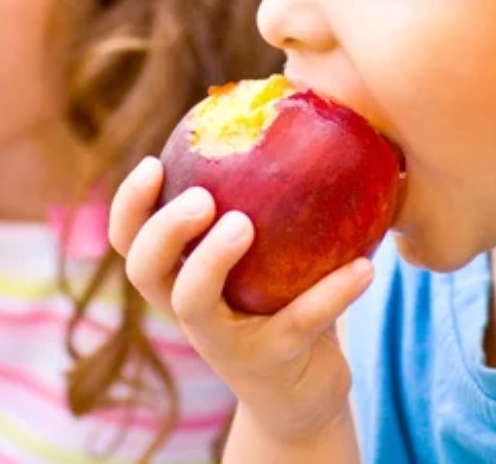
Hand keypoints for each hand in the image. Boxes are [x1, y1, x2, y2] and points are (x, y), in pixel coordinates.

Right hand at [108, 157, 373, 444]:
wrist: (302, 393)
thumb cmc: (283, 299)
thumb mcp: (267, 254)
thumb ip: (268, 197)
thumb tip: (304, 102)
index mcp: (179, 277)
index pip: (130, 240)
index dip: (130, 204)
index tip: (154, 163)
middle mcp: (188, 311)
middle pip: (144, 270)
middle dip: (162, 230)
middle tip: (200, 198)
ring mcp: (224, 342)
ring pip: (194, 303)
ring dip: (211, 260)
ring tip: (243, 224)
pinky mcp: (270, 363)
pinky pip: (299, 322)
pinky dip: (332, 293)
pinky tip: (366, 266)